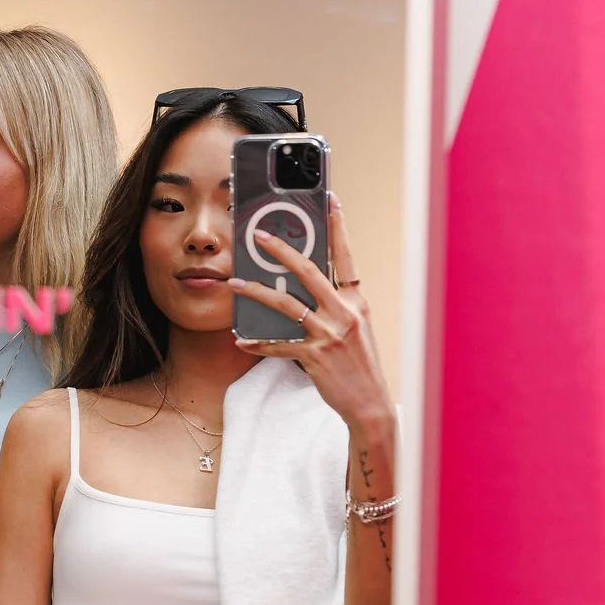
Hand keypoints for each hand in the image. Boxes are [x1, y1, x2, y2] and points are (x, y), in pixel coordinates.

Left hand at [230, 192, 394, 433]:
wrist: (370, 403)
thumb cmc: (359, 365)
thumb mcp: (355, 328)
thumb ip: (334, 306)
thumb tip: (302, 288)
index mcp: (356, 301)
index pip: (346, 256)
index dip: (338, 226)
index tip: (329, 200)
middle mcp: (345, 312)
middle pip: (310, 271)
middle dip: (282, 250)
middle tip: (259, 235)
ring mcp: (330, 334)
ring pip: (287, 305)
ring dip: (257, 292)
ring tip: (235, 283)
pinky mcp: (315, 357)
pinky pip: (279, 346)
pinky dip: (259, 344)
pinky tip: (242, 341)